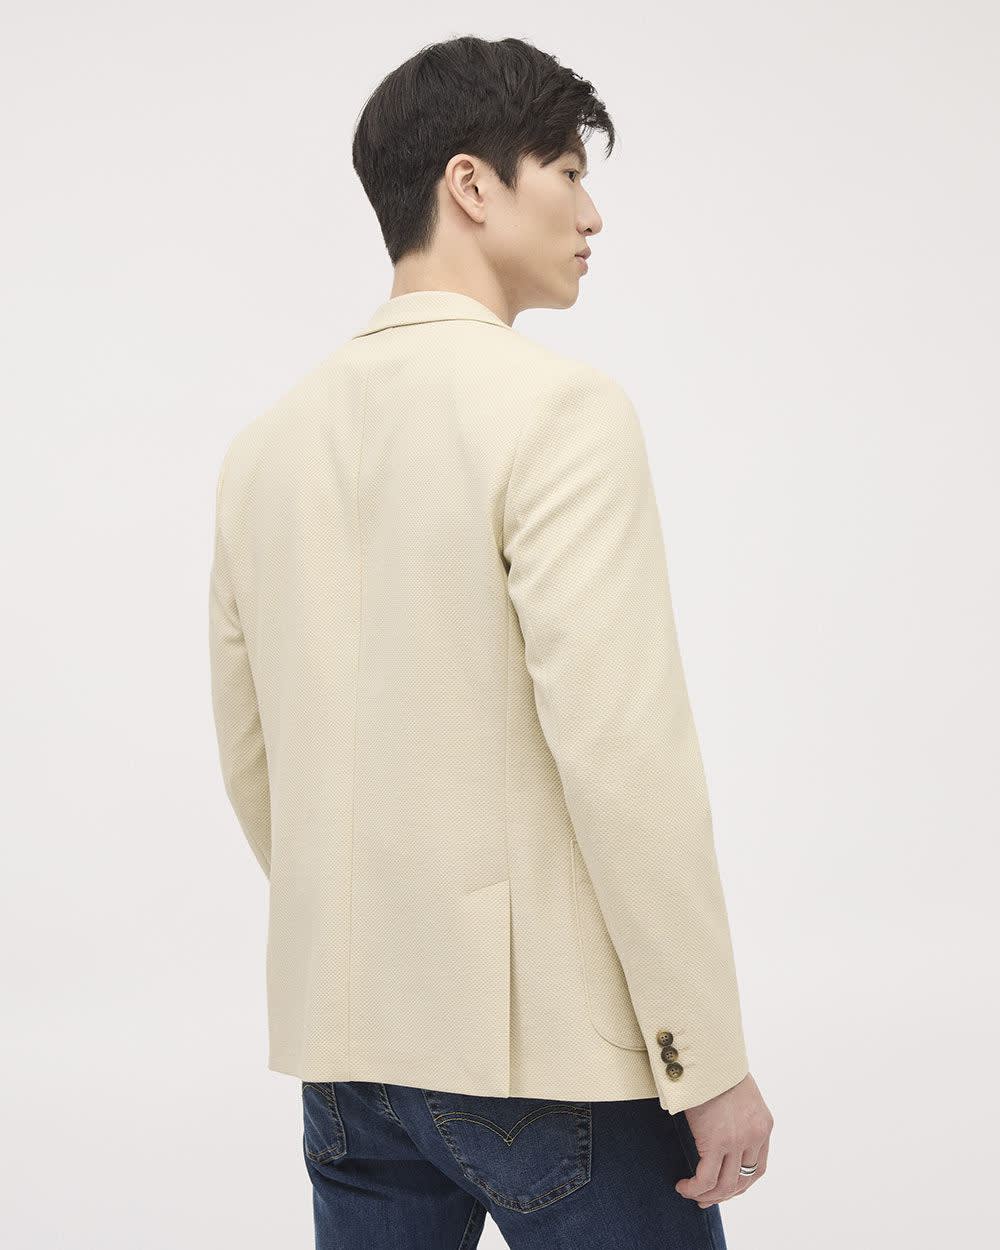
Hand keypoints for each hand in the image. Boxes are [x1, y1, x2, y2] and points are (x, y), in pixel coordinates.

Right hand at [674, 1071, 772, 1207]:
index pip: (757, 1167)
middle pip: (743, 1180)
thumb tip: (720, 1127)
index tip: (725, 1187)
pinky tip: (683, 1187)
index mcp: (762, 1124)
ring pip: (725, 1185)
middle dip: (724, 1194)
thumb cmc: (715, 1067)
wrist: (707, 1054)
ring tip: (691, 1194)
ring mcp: (737, 1141)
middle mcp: (754, 1136)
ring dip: (707, 1195)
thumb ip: (736, 1114)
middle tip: (706, 1198)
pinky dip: (694, 1188)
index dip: (741, 1183)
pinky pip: (705, 1178)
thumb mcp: (737, 1092)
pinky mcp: (716, 1142)